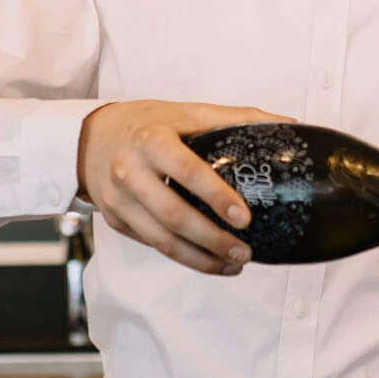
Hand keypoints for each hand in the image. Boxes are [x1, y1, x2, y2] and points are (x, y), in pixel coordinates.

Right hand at [77, 100, 293, 275]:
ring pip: (161, 240)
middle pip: (173, 216)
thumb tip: (288, 123)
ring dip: (200, 259)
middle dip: (212, 240)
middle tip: (245, 252)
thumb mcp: (186, 112)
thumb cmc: (147, 123)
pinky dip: (183, 257)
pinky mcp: (115, 220)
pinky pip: (152, 244)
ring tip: (234, 265)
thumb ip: (235, 118)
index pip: (186, 171)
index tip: (244, 218)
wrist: (90, 138)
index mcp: (151, 140)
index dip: (216, 196)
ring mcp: (118, 200)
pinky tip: (209, 261)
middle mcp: (129, 171)